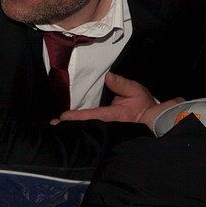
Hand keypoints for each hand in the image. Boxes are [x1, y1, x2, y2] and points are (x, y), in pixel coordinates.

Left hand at [50, 72, 182, 128]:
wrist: (153, 119)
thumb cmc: (143, 104)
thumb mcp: (134, 90)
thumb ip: (121, 84)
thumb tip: (108, 76)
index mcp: (111, 116)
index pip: (90, 115)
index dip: (76, 117)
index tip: (62, 118)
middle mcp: (106, 125)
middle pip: (85, 126)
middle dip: (68, 127)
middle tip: (52, 126)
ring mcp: (106, 130)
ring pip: (87, 129)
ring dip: (73, 129)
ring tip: (56, 129)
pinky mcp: (107, 130)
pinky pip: (91, 129)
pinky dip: (81, 129)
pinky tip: (70, 130)